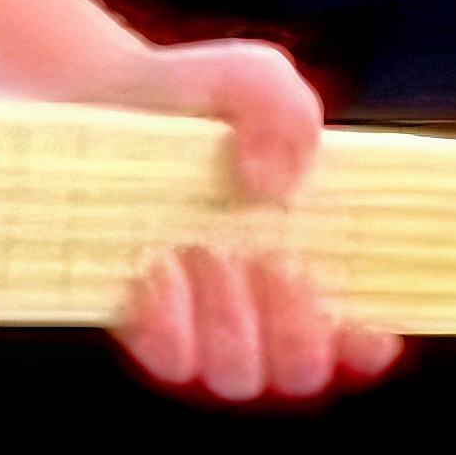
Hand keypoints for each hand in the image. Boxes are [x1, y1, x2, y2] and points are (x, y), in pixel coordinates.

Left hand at [108, 36, 404, 404]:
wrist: (88, 97)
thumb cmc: (189, 98)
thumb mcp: (252, 79)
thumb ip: (285, 111)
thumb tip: (271, 184)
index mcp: (310, 261)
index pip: (359, 338)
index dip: (367, 343)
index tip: (360, 317)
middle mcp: (258, 307)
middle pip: (301, 371)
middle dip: (296, 329)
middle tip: (271, 260)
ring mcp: (196, 323)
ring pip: (237, 375)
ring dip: (232, 323)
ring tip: (204, 251)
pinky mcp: (134, 322)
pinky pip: (168, 360)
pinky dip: (172, 323)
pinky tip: (159, 267)